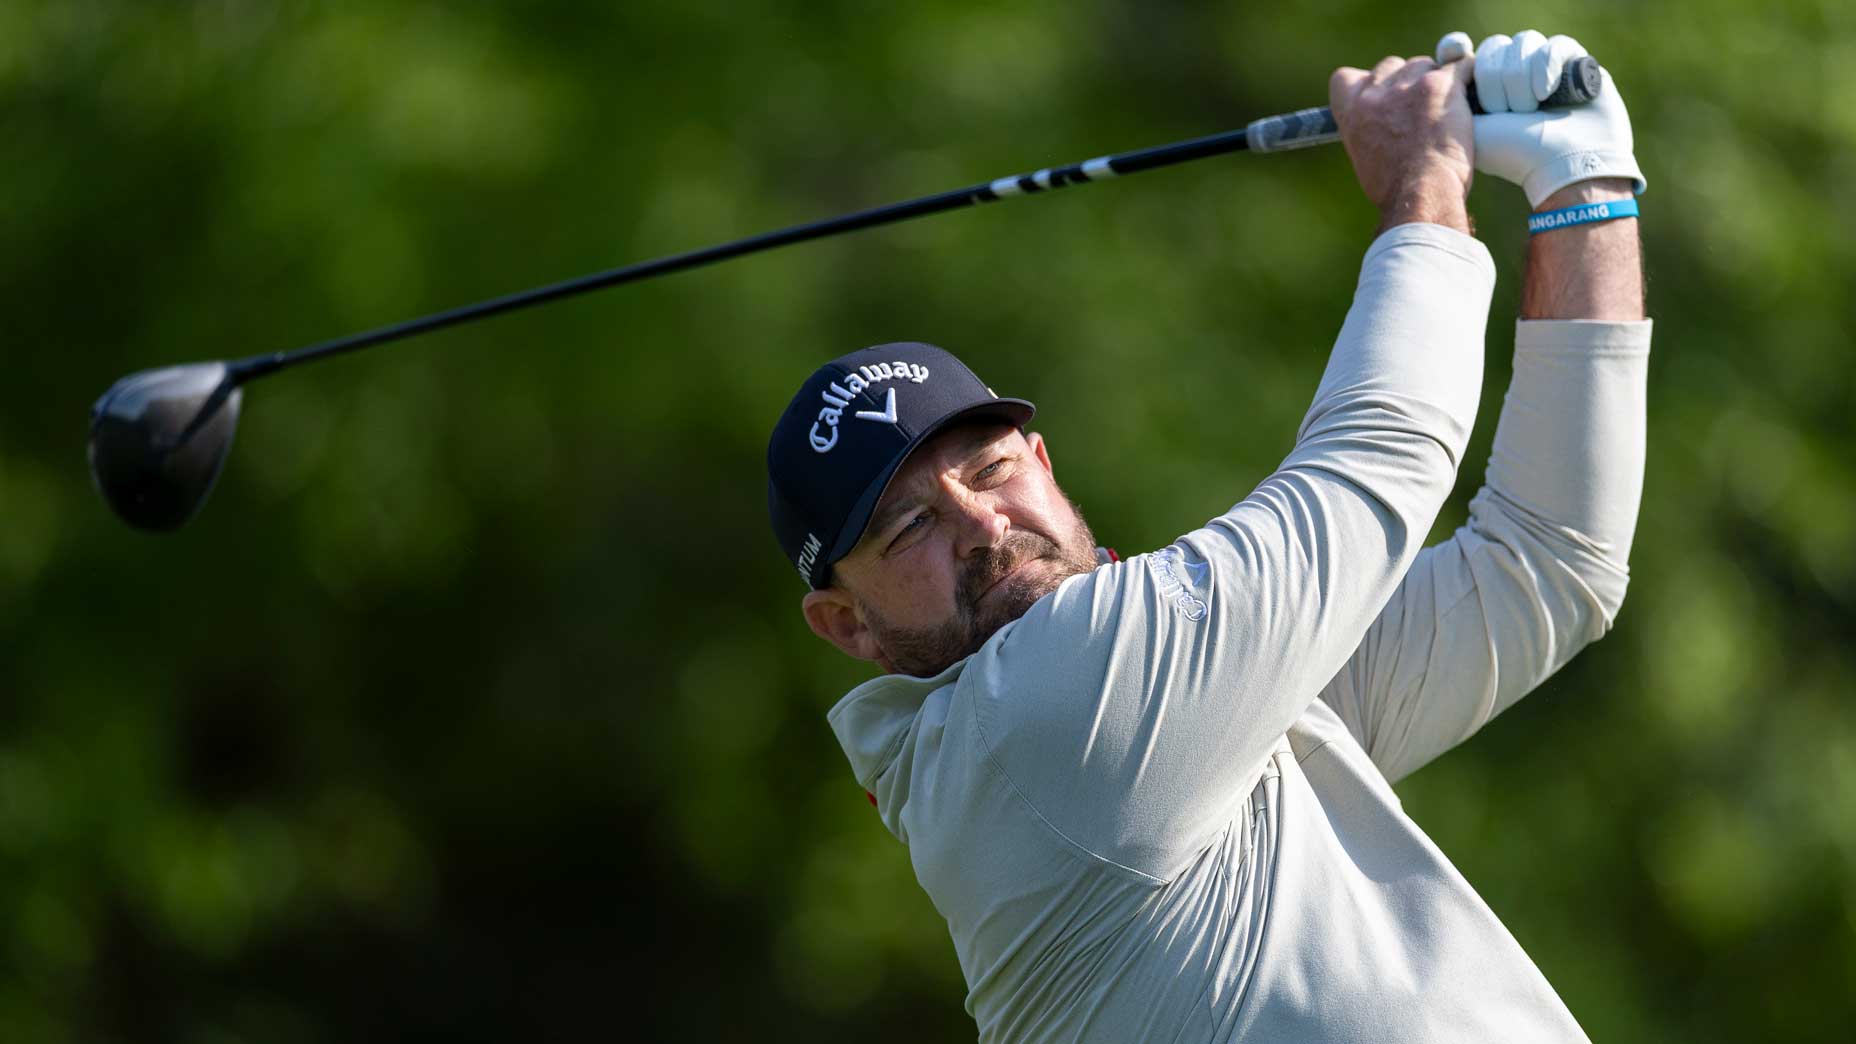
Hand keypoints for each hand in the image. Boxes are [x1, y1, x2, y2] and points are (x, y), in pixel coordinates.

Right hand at [1329, 54, 1474, 232]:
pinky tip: (1471, 95)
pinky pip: (1462, 66)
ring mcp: (1408, 85)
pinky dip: (1468, 77)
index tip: (1381, 97)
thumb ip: (1370, 128)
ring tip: (1446, 114)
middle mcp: (1375, 91)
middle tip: (1421, 111)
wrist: (1419, 195)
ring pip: (1426, 65)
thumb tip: (1388, 122)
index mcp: (1350, 109)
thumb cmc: (1395, 187)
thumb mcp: (1365, 156)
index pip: (1346, 77)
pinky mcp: (1440, 85)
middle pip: (1393, 66)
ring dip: (1436, 82)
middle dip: (1406, 82)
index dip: (1367, 84)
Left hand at [1441, 30, 1647, 207]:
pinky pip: (1555, 44)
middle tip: (1508, 112)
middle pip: (1494, 47)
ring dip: (1521, 78)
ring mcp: (1546, 67)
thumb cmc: (1513, 153)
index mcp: (1486, 88)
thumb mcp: (1468, 127)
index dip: (1465, 56)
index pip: (1470, 53)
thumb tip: (1449, 63)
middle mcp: (1515, 74)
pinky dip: (1548, 66)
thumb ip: (1450, 95)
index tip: (1463, 63)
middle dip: (1496, 80)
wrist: (1562, 164)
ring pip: (1523, 42)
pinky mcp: (1576, 62)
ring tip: (1530, 108)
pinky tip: (1548, 92)